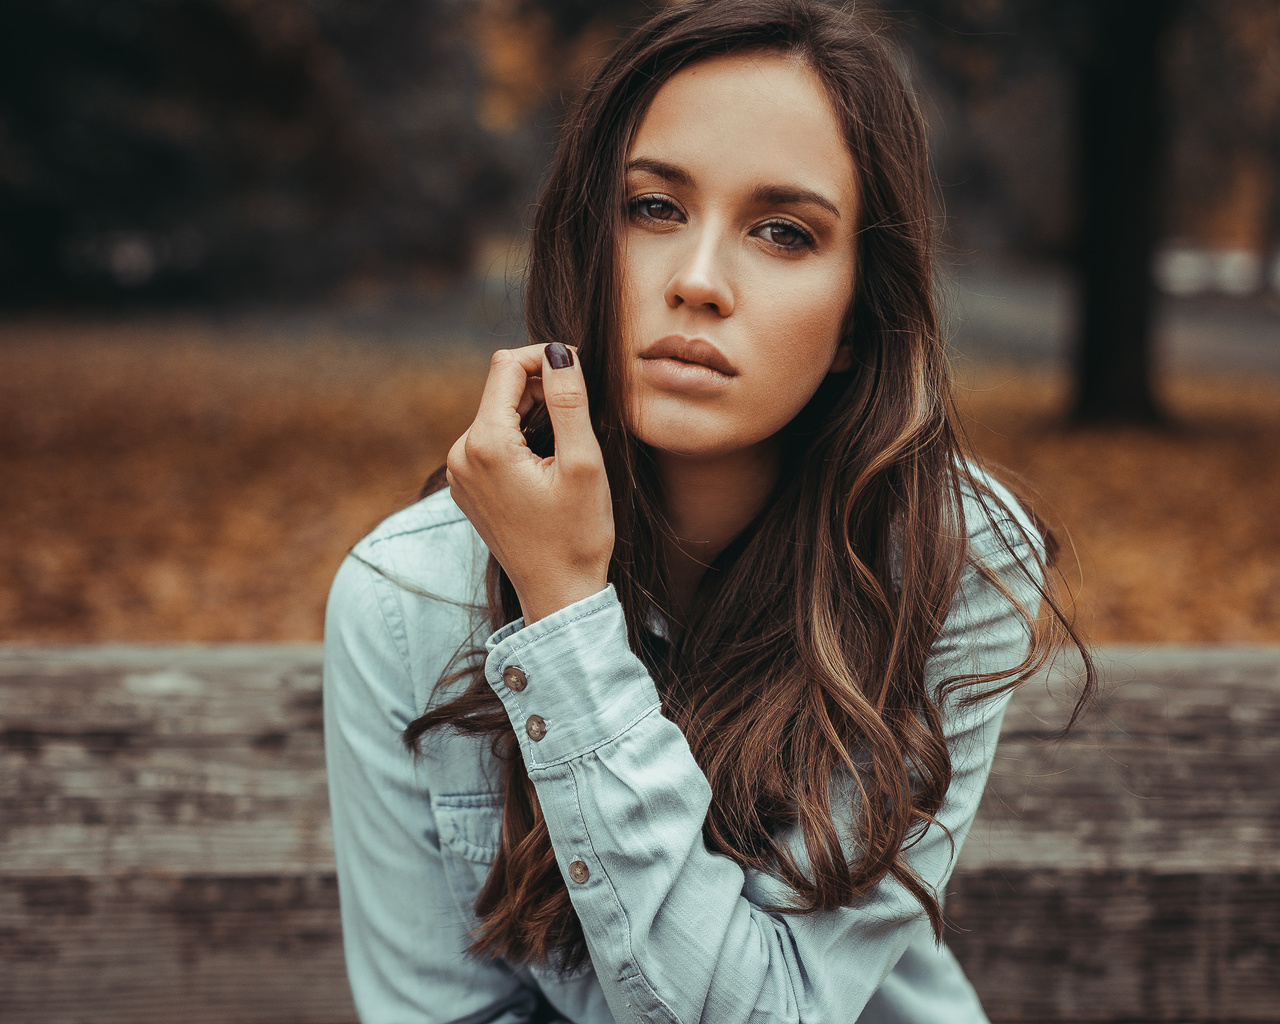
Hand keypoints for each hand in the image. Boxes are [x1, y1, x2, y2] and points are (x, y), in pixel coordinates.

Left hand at [446, 342, 613, 623]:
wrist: (558, 594)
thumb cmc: (577, 536)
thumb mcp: (583, 463)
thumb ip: (569, 400)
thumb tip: (559, 350)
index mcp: (484, 445)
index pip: (507, 365)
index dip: (547, 357)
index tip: (581, 373)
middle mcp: (460, 454)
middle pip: (501, 388)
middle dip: (543, 387)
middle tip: (584, 414)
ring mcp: (458, 472)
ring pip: (498, 412)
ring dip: (535, 412)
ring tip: (570, 443)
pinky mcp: (467, 486)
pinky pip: (492, 439)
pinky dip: (522, 436)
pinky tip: (550, 462)